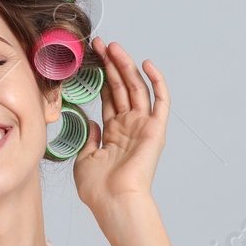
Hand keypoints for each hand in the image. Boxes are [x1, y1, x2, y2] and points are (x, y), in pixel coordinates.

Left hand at [72, 38, 167, 216]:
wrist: (113, 200)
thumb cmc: (98, 187)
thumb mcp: (85, 159)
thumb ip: (88, 137)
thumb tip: (91, 122)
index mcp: (113, 132)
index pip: (108, 97)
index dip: (101, 77)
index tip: (91, 58)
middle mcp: (129, 126)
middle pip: (121, 87)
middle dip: (111, 64)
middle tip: (100, 44)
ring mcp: (143, 126)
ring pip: (136, 88)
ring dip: (126, 66)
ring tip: (114, 47)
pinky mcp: (156, 129)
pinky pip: (160, 101)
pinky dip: (156, 81)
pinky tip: (146, 64)